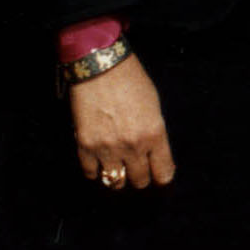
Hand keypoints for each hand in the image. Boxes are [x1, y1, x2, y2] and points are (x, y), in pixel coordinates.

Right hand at [70, 54, 175, 188]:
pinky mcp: (86, 145)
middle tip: (137, 168)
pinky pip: (91, 173)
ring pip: (115, 182)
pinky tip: (98, 162)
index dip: (162, 176)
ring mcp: (108, 148)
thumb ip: (154, 132)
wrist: (102, 66)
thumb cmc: (131, 80)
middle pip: (140, 181)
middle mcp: (133, 146)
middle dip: (140, 176)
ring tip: (117, 168)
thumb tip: (155, 153)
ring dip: (118, 177)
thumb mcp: (154, 106)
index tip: (159, 174)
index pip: (164, 173)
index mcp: (155, 134)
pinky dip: (95, 171)